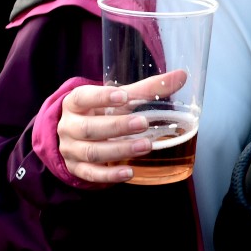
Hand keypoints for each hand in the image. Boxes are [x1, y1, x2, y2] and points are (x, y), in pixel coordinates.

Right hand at [57, 70, 187, 183]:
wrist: (79, 133)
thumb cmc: (103, 110)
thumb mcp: (119, 97)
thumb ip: (147, 88)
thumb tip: (181, 76)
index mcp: (75, 103)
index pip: (83, 98)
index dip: (101, 97)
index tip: (123, 95)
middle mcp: (69, 126)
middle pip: (89, 128)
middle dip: (117, 126)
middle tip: (143, 123)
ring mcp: (71, 149)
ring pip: (92, 152)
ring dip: (120, 149)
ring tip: (146, 146)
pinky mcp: (77, 168)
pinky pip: (91, 173)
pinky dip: (110, 174)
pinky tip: (129, 171)